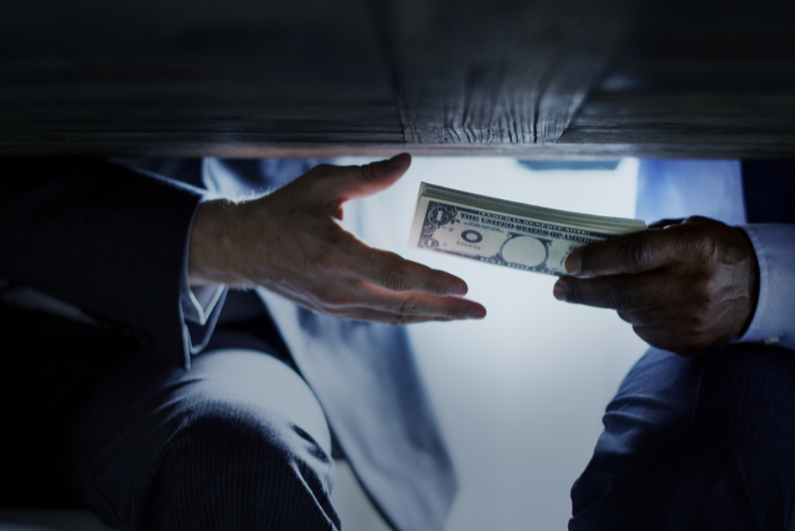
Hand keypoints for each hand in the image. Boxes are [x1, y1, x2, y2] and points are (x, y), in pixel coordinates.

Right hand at [188, 154, 486, 324]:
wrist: (244, 249)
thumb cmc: (283, 212)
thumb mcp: (323, 183)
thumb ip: (369, 176)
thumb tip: (406, 161)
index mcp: (335, 254)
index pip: (392, 273)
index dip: (430, 282)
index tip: (463, 286)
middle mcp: (338, 287)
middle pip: (401, 305)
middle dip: (444, 310)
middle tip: (478, 310)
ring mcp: (335, 304)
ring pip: (393, 316)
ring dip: (431, 317)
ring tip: (463, 313)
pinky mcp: (334, 310)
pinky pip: (379, 316)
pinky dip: (407, 314)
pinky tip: (428, 310)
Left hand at [552, 216, 757, 354]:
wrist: (757, 289)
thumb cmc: (709, 250)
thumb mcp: (685, 230)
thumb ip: (644, 239)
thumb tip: (592, 254)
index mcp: (693, 248)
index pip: (634, 254)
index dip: (597, 260)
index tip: (569, 264)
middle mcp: (693, 286)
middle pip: (622, 292)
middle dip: (582, 291)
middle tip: (558, 288)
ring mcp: (690, 319)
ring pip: (628, 312)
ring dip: (613, 300)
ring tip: (618, 287)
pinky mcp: (687, 343)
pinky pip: (643, 330)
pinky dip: (636, 315)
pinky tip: (649, 304)